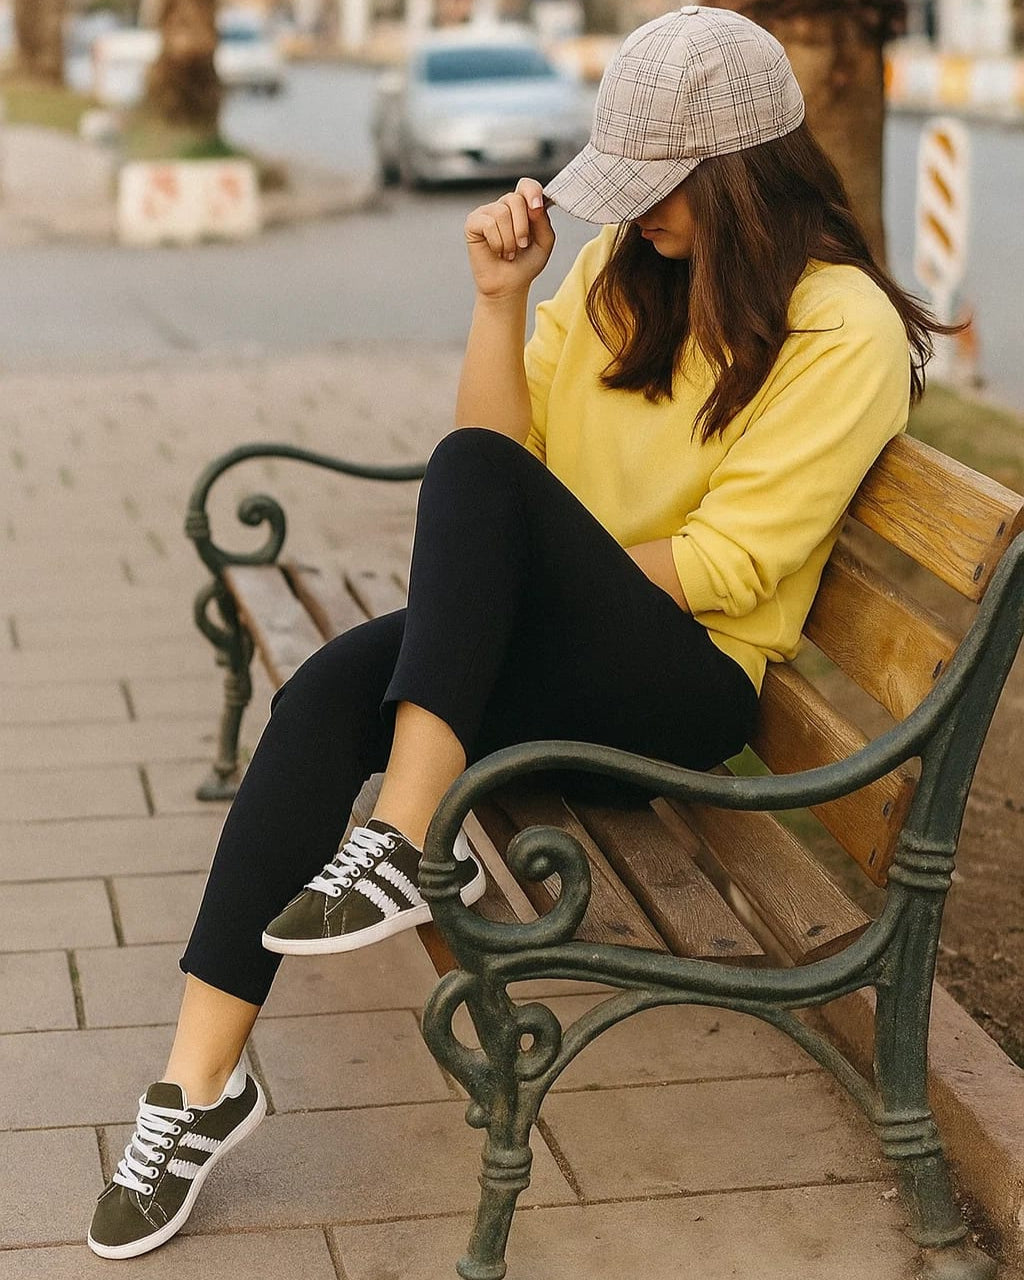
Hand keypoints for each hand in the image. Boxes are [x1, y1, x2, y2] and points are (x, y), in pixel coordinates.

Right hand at [464, 177, 555, 299]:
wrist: (508, 285)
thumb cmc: (526, 264)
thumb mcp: (544, 242)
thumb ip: (543, 222)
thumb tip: (533, 205)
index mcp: (523, 206)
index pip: (527, 185)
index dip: (533, 192)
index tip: (537, 208)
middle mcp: (504, 205)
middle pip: (516, 199)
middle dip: (522, 227)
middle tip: (522, 246)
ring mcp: (487, 212)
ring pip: (502, 213)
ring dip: (509, 240)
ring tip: (509, 252)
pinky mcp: (473, 222)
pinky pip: (488, 224)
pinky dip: (497, 242)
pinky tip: (497, 251)